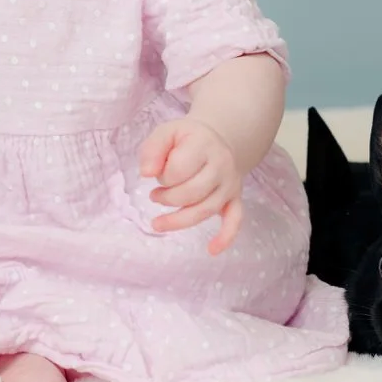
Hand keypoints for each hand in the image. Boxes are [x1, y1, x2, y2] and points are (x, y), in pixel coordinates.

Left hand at [138, 117, 244, 254]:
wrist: (217, 139)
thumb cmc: (187, 138)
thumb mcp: (167, 132)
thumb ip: (153, 149)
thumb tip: (146, 173)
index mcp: (203, 145)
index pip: (179, 169)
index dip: (162, 176)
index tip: (158, 173)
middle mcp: (221, 165)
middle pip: (192, 193)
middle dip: (167, 198)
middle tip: (155, 195)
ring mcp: (230, 184)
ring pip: (206, 210)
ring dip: (179, 220)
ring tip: (158, 222)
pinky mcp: (235, 199)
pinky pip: (235, 220)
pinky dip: (225, 237)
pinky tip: (212, 249)